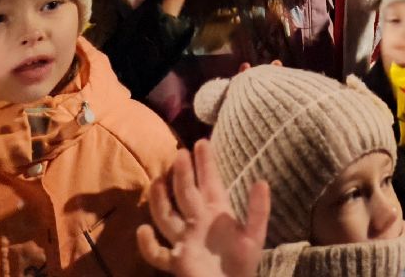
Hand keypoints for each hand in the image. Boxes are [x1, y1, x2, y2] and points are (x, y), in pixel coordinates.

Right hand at [137, 140, 267, 276]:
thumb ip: (258, 210)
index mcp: (216, 211)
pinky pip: (157, 253)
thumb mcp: (255, 235)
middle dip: (183, 175)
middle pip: (186, 193)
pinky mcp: (177, 261)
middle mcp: (197, 221)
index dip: (205, 163)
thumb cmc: (243, 262)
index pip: (209, 182)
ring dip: (161, 200)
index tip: (202, 142)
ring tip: (158, 181)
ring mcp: (184, 240)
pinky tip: (142, 230)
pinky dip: (148, 244)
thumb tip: (261, 181)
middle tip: (181, 154)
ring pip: (167, 216)